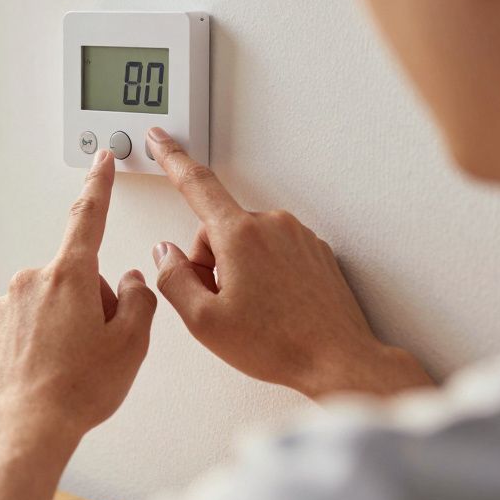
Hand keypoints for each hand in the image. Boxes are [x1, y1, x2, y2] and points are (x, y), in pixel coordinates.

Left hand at [0, 149, 157, 448]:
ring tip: (67, 367)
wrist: (25, 427)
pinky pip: (19, 327)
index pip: (88, 217)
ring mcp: (3, 306)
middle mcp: (30, 282)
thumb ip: (138, 300)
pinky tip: (42, 371)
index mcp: (69, 276)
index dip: (98, 187)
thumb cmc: (77, 390)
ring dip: (59, 325)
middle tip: (96, 346)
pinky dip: (33, 343)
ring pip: (44, 305)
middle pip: (72, 278)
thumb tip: (127, 283)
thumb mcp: (131, 344)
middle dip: (88, 302)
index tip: (99, 163)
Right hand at [145, 128, 431, 399]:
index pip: (196, 184)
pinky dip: (264, 274)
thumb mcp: (204, 321)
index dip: (171, 157)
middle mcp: (273, 225)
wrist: (339, 360)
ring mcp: (298, 237)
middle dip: (209, 262)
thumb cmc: (278, 344)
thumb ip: (173, 279)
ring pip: (246, 242)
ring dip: (238, 270)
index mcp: (240, 235)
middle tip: (222, 304)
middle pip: (217, 230)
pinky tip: (273, 308)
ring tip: (253, 311)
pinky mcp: (315, 251)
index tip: (159, 139)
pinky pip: (273, 253)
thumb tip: (166, 254)